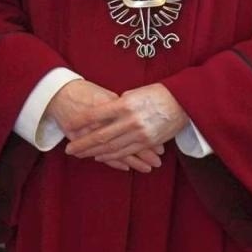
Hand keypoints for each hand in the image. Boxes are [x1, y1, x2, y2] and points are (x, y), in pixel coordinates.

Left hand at [64, 83, 187, 164]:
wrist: (183, 102)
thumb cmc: (156, 94)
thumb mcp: (133, 93)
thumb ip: (116, 103)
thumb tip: (100, 113)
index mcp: (125, 104)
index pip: (95, 115)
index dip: (80, 122)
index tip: (69, 126)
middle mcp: (130, 120)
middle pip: (100, 136)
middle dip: (82, 144)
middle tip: (69, 149)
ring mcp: (140, 133)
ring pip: (111, 147)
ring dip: (93, 153)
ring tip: (80, 155)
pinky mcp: (148, 142)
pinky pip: (126, 152)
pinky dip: (111, 156)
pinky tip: (99, 157)